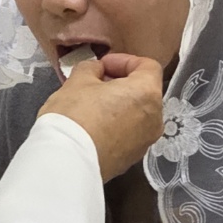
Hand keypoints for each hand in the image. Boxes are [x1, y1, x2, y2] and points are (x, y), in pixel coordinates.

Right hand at [39, 54, 163, 181]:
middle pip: (144, 91)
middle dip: (121, 83)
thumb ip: (91, 68)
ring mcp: (145, 142)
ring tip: (91, 105)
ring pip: (137, 114)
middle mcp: (154, 119)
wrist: (68, 161)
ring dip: (118, 105)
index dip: (124, 60)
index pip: (148, 66)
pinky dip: (115, 125)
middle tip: (94, 83)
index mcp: (147, 94)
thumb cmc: (76, 115)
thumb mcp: (78, 80)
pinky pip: (128, 134)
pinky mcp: (131, 159)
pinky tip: (92, 126)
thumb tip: (97, 71)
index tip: (102, 65)